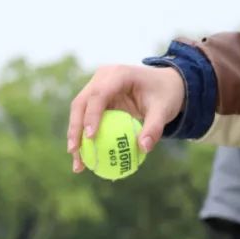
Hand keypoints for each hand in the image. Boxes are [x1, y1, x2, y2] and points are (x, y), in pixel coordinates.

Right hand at [67, 64, 185, 171]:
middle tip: (74, 152)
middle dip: (75, 129)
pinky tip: (84, 161)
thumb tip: (144, 148)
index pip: (99, 94)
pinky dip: (83, 139)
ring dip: (74, 137)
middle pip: (81, 103)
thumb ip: (155, 127)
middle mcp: (102, 77)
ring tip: (78, 164)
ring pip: (78, 112)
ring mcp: (95, 87)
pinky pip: (85, 120)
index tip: (90, 138)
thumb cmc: (164, 95)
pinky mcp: (94, 100)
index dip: (91, 115)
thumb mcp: (164, 110)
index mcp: (118, 74)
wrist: (164, 85)